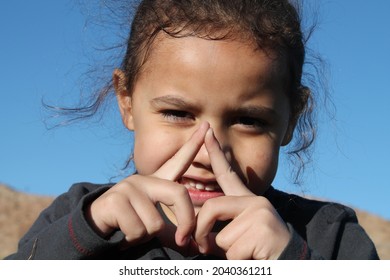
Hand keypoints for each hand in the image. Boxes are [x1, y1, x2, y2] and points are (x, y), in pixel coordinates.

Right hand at [86, 122, 209, 247]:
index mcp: (156, 184)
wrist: (95, 225)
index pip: (178, 162)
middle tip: (183, 241)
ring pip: (156, 222)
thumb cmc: (129, 223)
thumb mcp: (155, 226)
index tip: (207, 127)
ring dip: (146, 235)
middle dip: (185, 220)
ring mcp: (130, 187)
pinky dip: (132, 238)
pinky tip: (121, 231)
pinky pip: (138, 229)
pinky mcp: (116, 200)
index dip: (192, 145)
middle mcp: (144, 180)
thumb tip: (196, 247)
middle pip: (178, 194)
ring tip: (132, 229)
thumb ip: (175, 233)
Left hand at [194, 128, 290, 258]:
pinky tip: (255, 259)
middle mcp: (255, 202)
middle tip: (202, 247)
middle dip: (201, 232)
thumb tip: (199, 233)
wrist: (291, 265)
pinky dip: (237, 262)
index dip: (216, 152)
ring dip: (227, 253)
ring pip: (221, 237)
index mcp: (248, 201)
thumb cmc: (260, 252)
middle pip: (212, 208)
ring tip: (247, 255)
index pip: (228, 173)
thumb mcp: (239, 234)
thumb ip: (221, 226)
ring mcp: (261, 214)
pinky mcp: (263, 230)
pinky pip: (233, 251)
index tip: (207, 131)